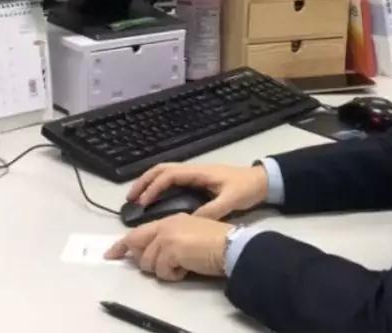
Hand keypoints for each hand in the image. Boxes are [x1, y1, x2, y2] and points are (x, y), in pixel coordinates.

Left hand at [105, 214, 230, 280]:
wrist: (230, 245)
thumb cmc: (215, 242)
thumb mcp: (188, 236)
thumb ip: (168, 241)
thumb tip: (149, 257)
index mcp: (169, 220)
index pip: (138, 232)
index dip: (122, 245)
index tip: (111, 253)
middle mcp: (165, 225)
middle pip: (136, 246)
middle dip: (144, 261)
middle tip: (166, 266)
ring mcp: (167, 236)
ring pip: (148, 263)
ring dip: (163, 270)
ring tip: (182, 265)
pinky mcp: (171, 249)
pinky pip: (162, 271)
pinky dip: (173, 275)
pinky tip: (186, 269)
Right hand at [127, 163, 268, 219]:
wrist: (262, 181)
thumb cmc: (246, 188)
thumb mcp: (231, 201)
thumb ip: (212, 210)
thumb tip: (190, 221)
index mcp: (199, 172)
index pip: (169, 175)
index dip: (154, 187)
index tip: (143, 202)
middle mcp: (193, 170)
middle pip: (161, 170)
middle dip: (144, 182)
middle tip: (130, 198)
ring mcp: (195, 174)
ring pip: (165, 173)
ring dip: (149, 183)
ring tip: (136, 199)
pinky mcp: (197, 180)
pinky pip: (172, 180)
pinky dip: (159, 186)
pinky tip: (154, 199)